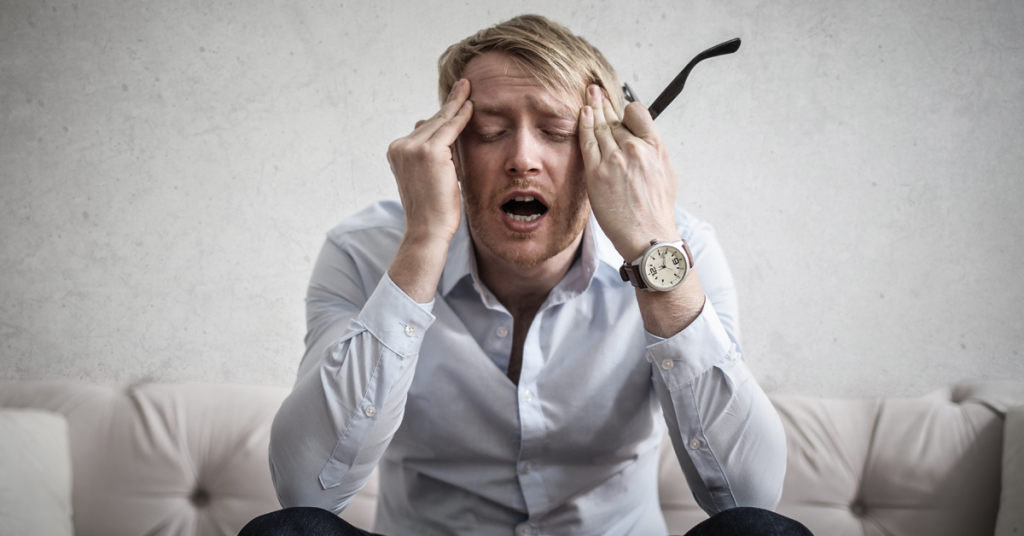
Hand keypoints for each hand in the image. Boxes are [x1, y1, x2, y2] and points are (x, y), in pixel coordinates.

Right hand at [387, 79, 472, 246]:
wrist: (427, 229)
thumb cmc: (432, 209)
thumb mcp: (427, 176)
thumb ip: (431, 154)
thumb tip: (435, 131)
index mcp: (397, 152)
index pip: (423, 129)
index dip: (440, 115)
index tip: (452, 99)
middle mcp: (400, 147)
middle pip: (431, 122)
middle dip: (448, 105)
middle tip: (462, 85)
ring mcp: (412, 148)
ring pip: (440, 123)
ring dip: (456, 105)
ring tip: (467, 87)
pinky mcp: (429, 152)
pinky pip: (450, 129)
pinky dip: (461, 117)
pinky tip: (470, 106)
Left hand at [578, 85, 679, 260]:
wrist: (648, 234)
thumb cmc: (656, 209)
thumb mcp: (666, 172)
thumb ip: (652, 151)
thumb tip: (642, 140)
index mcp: (654, 147)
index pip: (637, 113)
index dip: (627, 111)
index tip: (620, 111)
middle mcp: (634, 149)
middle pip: (614, 119)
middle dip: (603, 103)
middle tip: (595, 90)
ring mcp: (614, 159)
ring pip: (599, 127)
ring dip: (592, 109)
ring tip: (587, 97)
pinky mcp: (597, 172)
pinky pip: (587, 142)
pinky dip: (583, 125)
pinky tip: (581, 114)